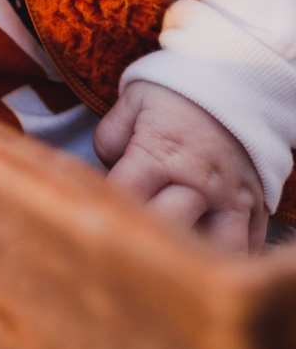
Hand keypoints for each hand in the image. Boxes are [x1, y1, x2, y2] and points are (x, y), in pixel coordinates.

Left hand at [93, 81, 266, 253]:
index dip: (103, 214)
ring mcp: (230, 200)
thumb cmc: (178, 92)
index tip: (91, 223)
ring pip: (214, 252)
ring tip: (172, 269)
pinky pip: (248, 248)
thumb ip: (110, 135)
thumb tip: (104, 167)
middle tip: (126, 252)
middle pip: (166, 232)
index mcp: (158, 155)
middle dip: (143, 245)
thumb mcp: (134, 100)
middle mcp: (196, 184)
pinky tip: (207, 266)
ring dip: (191, 263)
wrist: (238, 78)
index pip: (122, 199)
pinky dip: (228, 261)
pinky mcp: (256, 207)